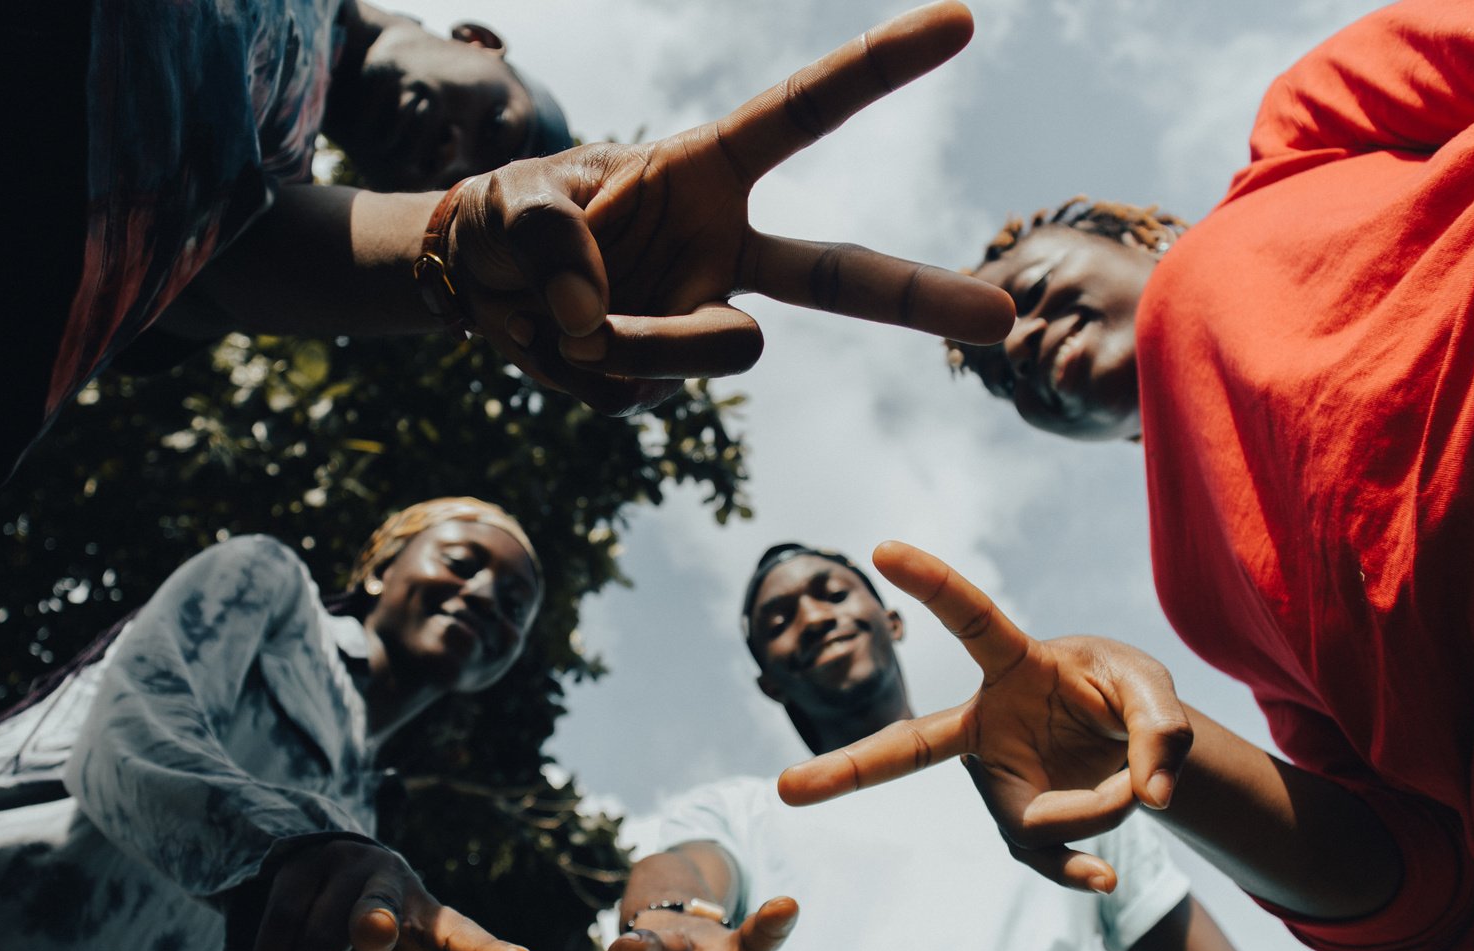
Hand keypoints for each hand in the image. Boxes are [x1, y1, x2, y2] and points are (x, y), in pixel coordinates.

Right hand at [253, 839, 531, 950]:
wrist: (314, 881)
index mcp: (427, 921)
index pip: (463, 939)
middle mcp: (396, 883)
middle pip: (378, 915)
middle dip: (374, 924)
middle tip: (374, 935)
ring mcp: (350, 864)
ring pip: (316, 940)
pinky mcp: (305, 857)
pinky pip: (280, 924)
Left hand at [446, 2, 1013, 415]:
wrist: (475, 293)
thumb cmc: (506, 217)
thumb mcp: (509, 199)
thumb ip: (552, 239)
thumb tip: (594, 320)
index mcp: (705, 171)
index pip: (802, 113)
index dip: (877, 68)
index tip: (961, 22)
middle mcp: (724, 247)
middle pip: (841, 275)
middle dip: (918, 298)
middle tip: (998, 323)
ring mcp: (702, 318)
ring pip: (724, 349)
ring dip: (642, 341)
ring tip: (561, 320)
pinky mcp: (666, 379)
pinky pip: (642, 391)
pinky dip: (583, 372)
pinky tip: (555, 344)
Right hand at [778, 541, 1194, 891]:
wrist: (1130, 748)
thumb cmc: (1124, 696)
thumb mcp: (1156, 692)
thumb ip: (1161, 730)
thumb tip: (1149, 797)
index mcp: (1013, 665)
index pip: (970, 619)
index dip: (931, 583)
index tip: (883, 549)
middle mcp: (986, 723)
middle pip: (909, 747)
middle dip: (848, 772)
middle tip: (787, 790)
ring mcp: (997, 778)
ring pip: (1032, 817)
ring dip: (1101, 810)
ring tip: (1144, 786)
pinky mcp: (1020, 819)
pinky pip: (1040, 854)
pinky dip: (1077, 867)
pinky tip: (1103, 878)